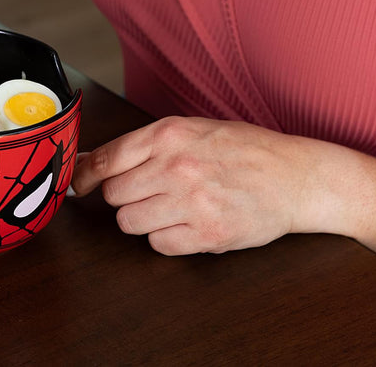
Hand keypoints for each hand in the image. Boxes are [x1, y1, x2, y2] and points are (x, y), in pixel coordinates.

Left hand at [69, 116, 314, 254]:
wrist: (295, 176)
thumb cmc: (242, 149)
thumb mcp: (190, 130)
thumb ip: (141, 145)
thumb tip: (88, 161)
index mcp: (169, 135)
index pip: (106, 159)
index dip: (85, 175)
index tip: (79, 184)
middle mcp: (176, 167)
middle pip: (115, 194)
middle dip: (123, 196)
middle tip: (146, 192)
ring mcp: (192, 202)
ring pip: (129, 222)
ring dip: (141, 218)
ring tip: (167, 208)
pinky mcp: (208, 234)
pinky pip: (159, 244)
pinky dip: (165, 238)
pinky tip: (184, 223)